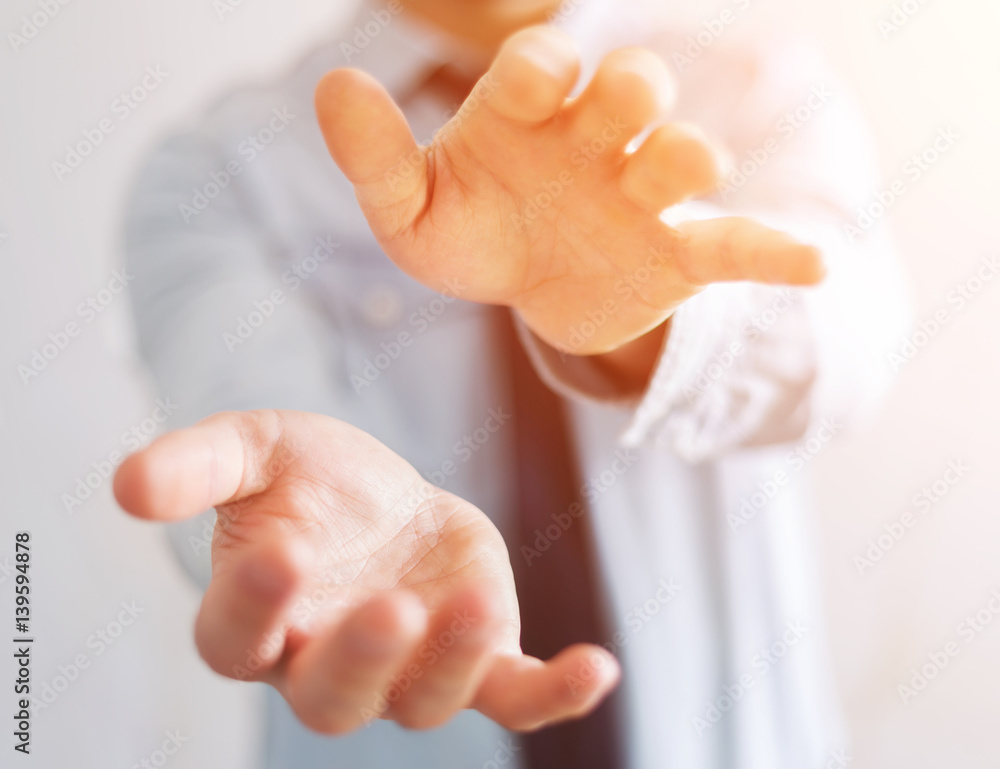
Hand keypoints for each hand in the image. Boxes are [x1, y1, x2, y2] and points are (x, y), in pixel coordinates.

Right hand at [114, 410, 617, 732]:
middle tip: (389, 608)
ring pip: (425, 701)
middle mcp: (323, 663)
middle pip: (332, 696)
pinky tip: (598, 667)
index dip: (254, 605)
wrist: (384, 496)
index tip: (280, 548)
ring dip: (454, 659)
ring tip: (475, 598)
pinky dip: (554, 694)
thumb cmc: (311, 479)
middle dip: (361, 659)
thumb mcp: (255, 449)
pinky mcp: (475, 658)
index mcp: (256, 620)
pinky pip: (512, 694)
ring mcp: (406, 670)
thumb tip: (124, 484)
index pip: (237, 638)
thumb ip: (197, 467)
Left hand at [315, 25, 823, 355]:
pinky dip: (773, 254)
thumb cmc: (473, 232)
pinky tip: (810, 264)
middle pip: (635, 89)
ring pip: (685, 157)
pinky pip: (733, 247)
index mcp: (531, 112)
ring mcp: (642, 195)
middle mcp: (596, 138)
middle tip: (623, 110)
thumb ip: (374, 157)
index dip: (545, 68)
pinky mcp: (675, 255)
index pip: (544, 63)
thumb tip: (329, 85)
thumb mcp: (409, 209)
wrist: (526, 288)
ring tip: (683, 173)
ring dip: (689, 157)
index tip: (536, 91)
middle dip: (634, 91)